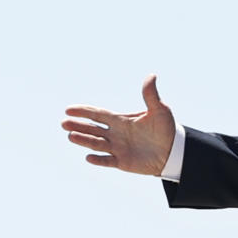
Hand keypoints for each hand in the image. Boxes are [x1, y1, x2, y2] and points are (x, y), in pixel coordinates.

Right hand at [62, 74, 176, 175]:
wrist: (173, 151)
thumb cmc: (166, 129)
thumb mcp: (159, 110)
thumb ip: (151, 95)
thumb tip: (151, 76)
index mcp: (121, 121)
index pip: (98, 114)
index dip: (84, 112)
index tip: (68, 109)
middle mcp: (115, 134)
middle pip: (93, 129)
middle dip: (79, 126)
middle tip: (63, 123)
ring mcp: (118, 149)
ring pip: (96, 144)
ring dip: (83, 140)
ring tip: (70, 136)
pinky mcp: (122, 162)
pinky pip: (107, 161)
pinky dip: (98, 160)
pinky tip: (88, 157)